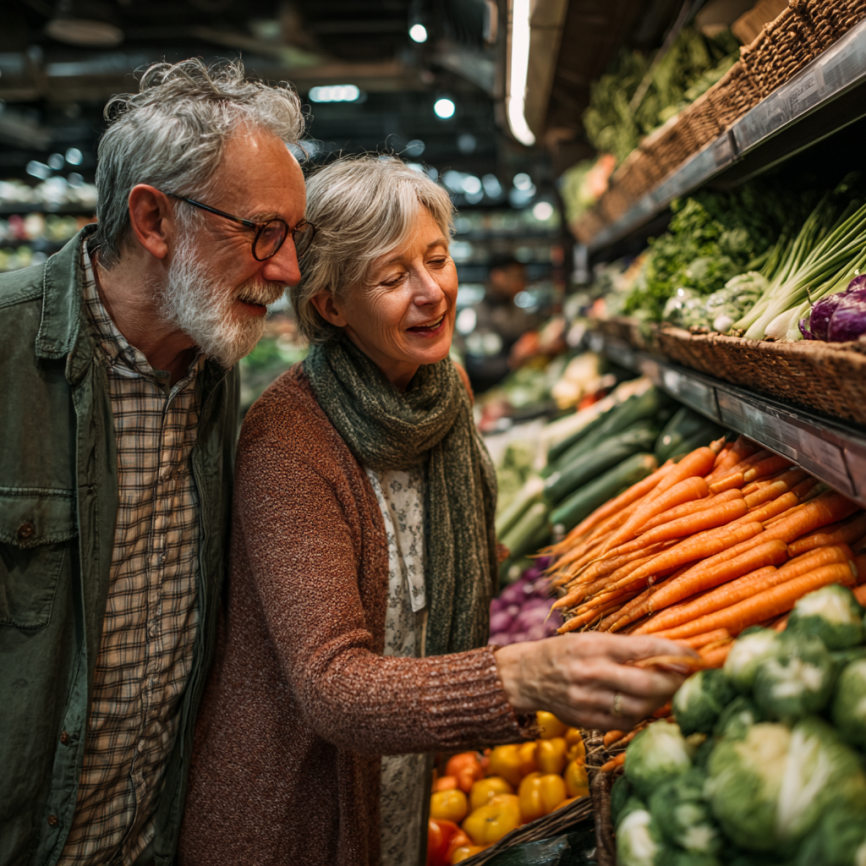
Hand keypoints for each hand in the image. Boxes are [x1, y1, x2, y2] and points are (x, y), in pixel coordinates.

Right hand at [494, 632, 695, 731]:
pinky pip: (624, 723)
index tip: (695, 655)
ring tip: (671, 693)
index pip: (644, 647)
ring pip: (639, 707)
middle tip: (691, 680)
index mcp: (594, 645)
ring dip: (661, 702)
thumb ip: (625, 649)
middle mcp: (591, 672)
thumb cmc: (565, 652)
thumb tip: (669, 656)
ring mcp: (588, 700)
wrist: (526, 676)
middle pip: (647, 682)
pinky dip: (641, 716)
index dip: (674, 651)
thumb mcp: (591, 640)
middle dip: (675, 683)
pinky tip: (647, 706)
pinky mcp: (586, 721)